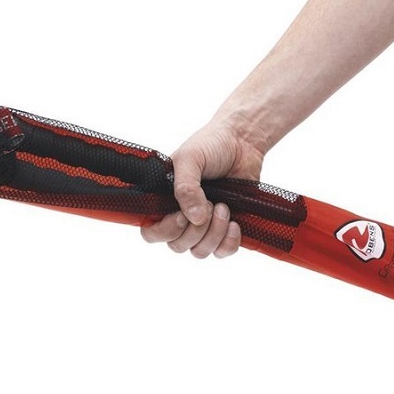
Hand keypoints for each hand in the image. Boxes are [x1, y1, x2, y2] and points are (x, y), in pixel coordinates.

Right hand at [141, 117, 263, 257]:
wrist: (242, 141)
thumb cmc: (211, 145)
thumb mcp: (190, 158)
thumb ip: (185, 187)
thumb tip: (194, 218)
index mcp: (164, 201)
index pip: (151, 233)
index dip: (166, 231)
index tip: (182, 215)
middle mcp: (181, 217)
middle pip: (178, 246)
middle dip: (196, 229)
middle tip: (211, 202)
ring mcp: (203, 226)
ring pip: (200, 252)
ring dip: (214, 233)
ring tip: (224, 206)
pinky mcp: (225, 230)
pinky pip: (222, 252)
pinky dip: (229, 242)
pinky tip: (235, 223)